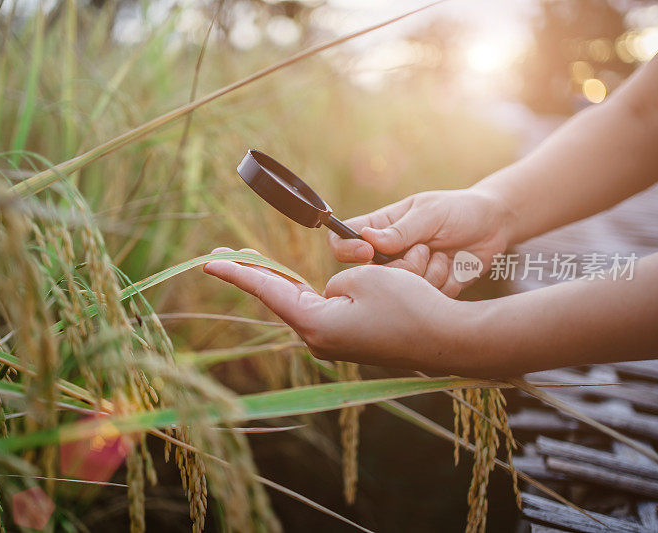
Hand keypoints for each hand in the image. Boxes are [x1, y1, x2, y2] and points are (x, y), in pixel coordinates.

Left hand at [203, 248, 478, 371]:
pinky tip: (312, 282)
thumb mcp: (363, 279)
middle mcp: (319, 338)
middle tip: (224, 254)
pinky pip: (329, 307)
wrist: (448, 339)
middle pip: (281, 295)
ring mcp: (334, 342)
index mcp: (315, 324)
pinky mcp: (350, 339)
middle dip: (257, 273)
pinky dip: (324, 290)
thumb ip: (335, 282)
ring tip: (299, 268)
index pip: (268, 290)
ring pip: (308, 299)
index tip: (209, 262)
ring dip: (302, 280)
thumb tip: (332, 295)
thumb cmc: (407, 305)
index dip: (238, 272)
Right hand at [327, 189, 516, 296]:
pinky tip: (453, 269)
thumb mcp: (431, 213)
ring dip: (425, 274)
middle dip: (400, 267)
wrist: (494, 228)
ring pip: (397, 290)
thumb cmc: (459, 211)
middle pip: (369, 274)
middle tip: (425, 249)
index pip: (342, 238)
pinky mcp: (424, 293)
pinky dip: (442, 284)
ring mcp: (404, 275)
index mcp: (379, 228)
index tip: (368, 252)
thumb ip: (401, 229)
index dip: (347, 248)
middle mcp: (386, 255)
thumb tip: (366, 239)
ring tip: (443, 256)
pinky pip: (424, 299)